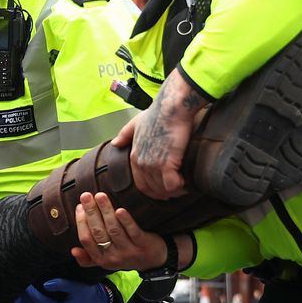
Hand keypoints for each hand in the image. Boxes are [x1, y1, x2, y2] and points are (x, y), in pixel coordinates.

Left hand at [14, 277, 110, 302]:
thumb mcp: (74, 286)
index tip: (23, 282)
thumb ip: (60, 284)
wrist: (96, 301)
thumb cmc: (85, 291)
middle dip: (25, 300)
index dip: (30, 292)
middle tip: (15, 288)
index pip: (40, 301)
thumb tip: (44, 284)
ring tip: (16, 299)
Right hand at [71, 191, 176, 271]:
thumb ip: (88, 258)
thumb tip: (73, 250)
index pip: (86, 240)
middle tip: (86, 195)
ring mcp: (129, 251)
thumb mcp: (106, 261)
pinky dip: (126, 220)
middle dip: (91, 212)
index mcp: (101, 260)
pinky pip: (133, 231)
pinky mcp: (143, 245)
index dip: (81, 222)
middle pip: (98, 232)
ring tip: (100, 196)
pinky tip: (120, 210)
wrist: (154, 261)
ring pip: (114, 229)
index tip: (79, 206)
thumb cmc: (125, 256)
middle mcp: (114, 257)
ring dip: (105, 211)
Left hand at [124, 74, 206, 198]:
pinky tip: (186, 184)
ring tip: (182, 188)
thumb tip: (115, 143)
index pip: (140, 183)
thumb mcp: (135, 123)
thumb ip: (124, 135)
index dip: (152, 190)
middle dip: (164, 193)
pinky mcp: (167, 164)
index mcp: (134, 156)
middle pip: (152, 190)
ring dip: (173, 191)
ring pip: (163, 189)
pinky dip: (180, 187)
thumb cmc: (157, 114)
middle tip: (175, 191)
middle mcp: (141, 163)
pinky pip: (173, 185)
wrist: (170, 109)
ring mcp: (153, 165)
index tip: (163, 190)